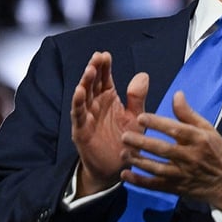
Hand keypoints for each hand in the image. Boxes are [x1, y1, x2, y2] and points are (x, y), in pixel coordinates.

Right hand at [71, 51, 148, 196]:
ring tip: (89, 70)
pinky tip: (79, 92)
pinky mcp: (81, 131)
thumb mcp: (136, 117)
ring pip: (83, 96)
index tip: (106, 54)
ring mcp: (87, 117)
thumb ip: (138, 97)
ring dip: (85, 83)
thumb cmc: (127, 140)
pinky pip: (78, 115)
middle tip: (97, 57)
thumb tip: (143, 75)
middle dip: (94, 69)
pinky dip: (78, 104)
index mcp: (109, 99)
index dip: (105, 67)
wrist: (118, 167)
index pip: (105, 79)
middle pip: (93, 83)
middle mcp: (96, 105)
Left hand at [120, 92, 221, 212]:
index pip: (177, 130)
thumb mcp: (207, 129)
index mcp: (199, 140)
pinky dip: (140, 181)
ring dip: (139, 161)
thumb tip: (176, 95)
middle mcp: (191, 157)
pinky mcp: (177, 188)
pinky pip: (155, 186)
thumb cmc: (216, 151)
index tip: (141, 117)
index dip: (158, 123)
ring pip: (157, 168)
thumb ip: (188, 114)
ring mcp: (183, 174)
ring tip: (123, 153)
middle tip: (124, 136)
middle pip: (164, 150)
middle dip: (143, 143)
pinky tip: (126, 174)